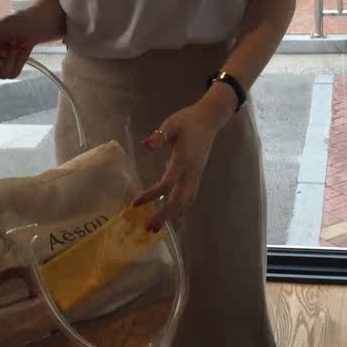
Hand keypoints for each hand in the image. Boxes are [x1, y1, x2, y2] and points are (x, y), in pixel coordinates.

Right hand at [0, 13, 37, 82]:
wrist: (27, 26)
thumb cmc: (6, 27)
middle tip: (2, 48)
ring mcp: (1, 70)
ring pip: (4, 75)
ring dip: (10, 57)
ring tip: (13, 42)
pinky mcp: (13, 71)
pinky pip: (14, 72)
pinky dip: (19, 59)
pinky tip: (20, 49)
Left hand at [133, 86, 236, 232]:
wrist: (210, 119)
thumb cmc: (188, 120)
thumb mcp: (171, 124)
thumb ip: (159, 136)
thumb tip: (145, 145)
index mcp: (183, 160)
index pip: (167, 183)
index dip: (152, 195)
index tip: (136, 204)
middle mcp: (191, 171)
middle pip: (179, 199)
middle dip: (164, 215)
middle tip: (148, 228)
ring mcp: (196, 174)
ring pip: (186, 201)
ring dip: (173, 215)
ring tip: (158, 228)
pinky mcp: (197, 174)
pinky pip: (190, 196)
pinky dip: (181, 208)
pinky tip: (173, 215)